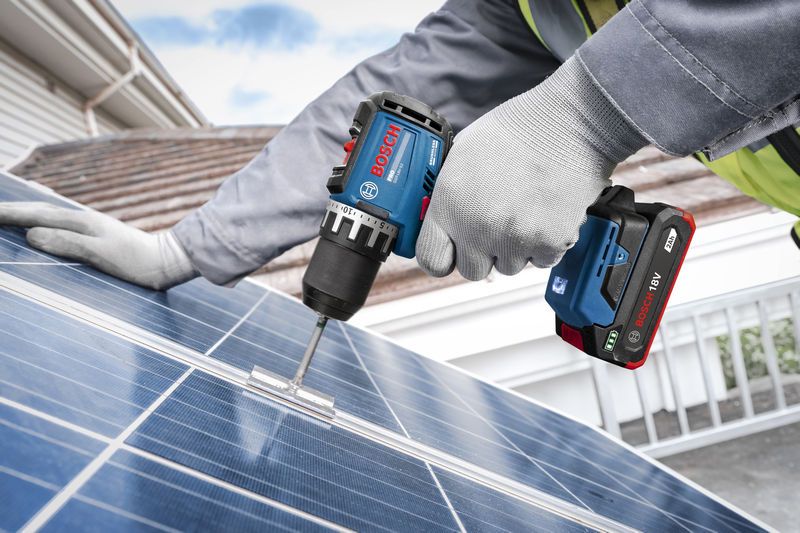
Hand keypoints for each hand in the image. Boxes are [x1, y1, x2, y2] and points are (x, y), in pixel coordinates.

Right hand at [0, 202, 196, 289]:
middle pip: (38, 211)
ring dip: (24, 215)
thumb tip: (30, 235)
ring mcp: (89, 228)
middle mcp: (83, 220)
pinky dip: (42, 223)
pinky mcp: (95, 239)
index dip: (7, 214)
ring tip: (6, 215)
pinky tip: (40, 227)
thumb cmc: (137, 261)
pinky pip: (59, 226)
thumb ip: (67, 243)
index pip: (34, 215)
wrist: (168, 261)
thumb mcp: (101, 254)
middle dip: (10, 211)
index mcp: (80, 221)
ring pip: (48, 217)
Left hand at [416, 57, 646, 279]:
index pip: (431, 259)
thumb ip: (450, 195)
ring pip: (509, 267)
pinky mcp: (548, 244)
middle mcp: (478, 228)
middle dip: (482, 253)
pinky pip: (541, 261)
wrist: (568, 125)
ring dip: (515, 247)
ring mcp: (514, 239)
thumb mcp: (463, 153)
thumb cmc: (517, 130)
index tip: (452, 251)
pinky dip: (544, 244)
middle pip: (472, 270)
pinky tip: (544, 213)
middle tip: (495, 227)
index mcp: (450, 205)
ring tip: (524, 210)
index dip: (443, 256)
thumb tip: (445, 218)